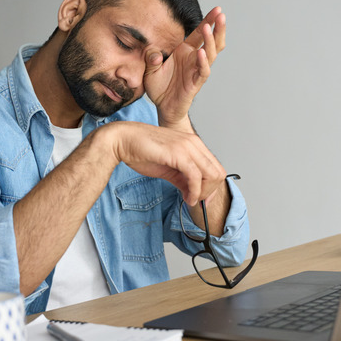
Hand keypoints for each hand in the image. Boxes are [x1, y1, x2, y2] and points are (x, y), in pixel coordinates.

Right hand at [102, 122, 225, 204]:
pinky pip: (195, 176)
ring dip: (203, 193)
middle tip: (196, 201)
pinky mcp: (179, 153)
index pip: (215, 167)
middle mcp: (194, 143)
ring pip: (211, 175)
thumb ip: (182, 179)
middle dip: (210, 192)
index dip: (212, 187)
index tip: (203, 199)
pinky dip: (194, 191)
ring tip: (190, 200)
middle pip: (218, 172)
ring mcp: (187, 147)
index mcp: (193, 144)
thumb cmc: (141, 151)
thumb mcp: (168, 168)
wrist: (122, 140)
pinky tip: (187, 198)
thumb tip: (192, 193)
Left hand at [143, 7, 226, 130]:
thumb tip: (152, 53)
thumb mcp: (149, 69)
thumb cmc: (159, 87)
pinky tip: (200, 52)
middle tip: (221, 14)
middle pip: (211, 41)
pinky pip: (203, 71)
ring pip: (210, 54)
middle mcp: (193, 59)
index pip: (199, 33)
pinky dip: (202, 62)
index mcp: (185, 51)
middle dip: (217, 28)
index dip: (208, 21)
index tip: (217, 9)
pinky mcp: (195, 83)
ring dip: (210, 41)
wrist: (162, 107)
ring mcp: (196, 70)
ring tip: (209, 28)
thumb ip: (150, 59)